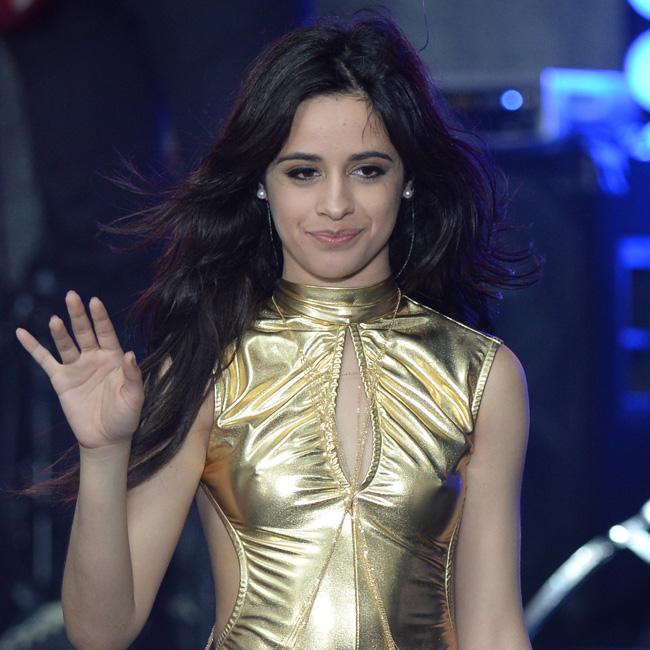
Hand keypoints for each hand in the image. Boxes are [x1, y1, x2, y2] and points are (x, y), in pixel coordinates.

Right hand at [16, 291, 144, 449]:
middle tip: (72, 296)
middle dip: (79, 315)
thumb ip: (133, 375)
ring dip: (60, 331)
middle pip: (85, 332)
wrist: (106, 438)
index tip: (94, 301)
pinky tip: (22, 333)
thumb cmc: (126, 416)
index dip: (100, 317)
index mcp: (115, 358)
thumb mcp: (135, 396)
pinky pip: (44, 360)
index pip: (106, 332)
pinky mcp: (61, 380)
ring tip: (56, 319)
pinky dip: (33, 347)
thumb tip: (130, 354)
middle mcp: (95, 358)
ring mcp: (76, 367)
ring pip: (66, 344)